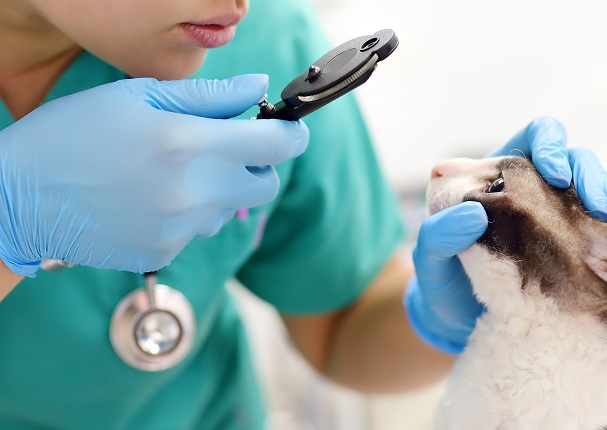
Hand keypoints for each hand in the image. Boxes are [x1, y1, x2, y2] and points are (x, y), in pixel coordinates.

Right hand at [0, 74, 308, 275]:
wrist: (20, 196)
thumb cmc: (74, 135)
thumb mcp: (137, 97)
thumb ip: (208, 95)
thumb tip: (258, 89)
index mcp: (190, 144)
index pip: (276, 145)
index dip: (291, 134)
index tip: (289, 130)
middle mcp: (194, 193)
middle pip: (266, 185)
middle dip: (257, 165)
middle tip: (225, 149)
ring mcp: (180, 230)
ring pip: (231, 210)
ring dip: (218, 190)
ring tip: (170, 174)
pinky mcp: (164, 254)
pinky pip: (197, 232)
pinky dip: (187, 215)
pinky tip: (150, 200)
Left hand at [404, 117, 606, 353]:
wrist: (458, 325)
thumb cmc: (441, 282)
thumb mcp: (429, 260)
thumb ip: (438, 235)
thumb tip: (473, 213)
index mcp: (502, 177)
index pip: (535, 138)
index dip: (550, 145)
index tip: (554, 174)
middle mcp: (537, 192)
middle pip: (577, 162)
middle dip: (591, 176)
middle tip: (597, 205)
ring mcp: (562, 221)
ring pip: (601, 193)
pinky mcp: (580, 252)